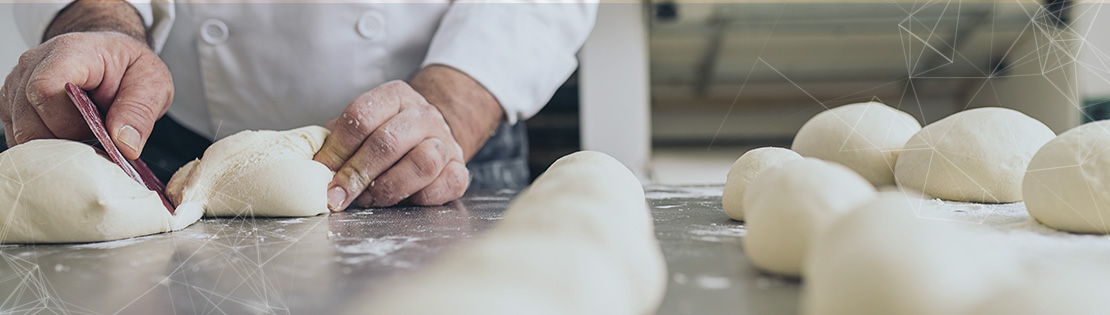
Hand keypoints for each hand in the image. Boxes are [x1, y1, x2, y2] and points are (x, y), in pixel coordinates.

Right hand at [1, 31, 171, 158]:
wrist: (112, 57)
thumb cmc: (129, 67)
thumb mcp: (152, 83)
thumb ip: (140, 112)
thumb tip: (124, 144)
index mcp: (69, 52)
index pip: (45, 90)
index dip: (69, 122)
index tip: (97, 130)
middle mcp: (33, 65)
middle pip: (29, 120)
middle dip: (65, 142)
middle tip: (96, 140)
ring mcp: (17, 85)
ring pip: (20, 133)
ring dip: (55, 147)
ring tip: (85, 136)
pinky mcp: (12, 105)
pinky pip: (18, 137)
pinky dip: (45, 148)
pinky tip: (69, 140)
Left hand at [315, 81, 470, 208]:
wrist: (432, 135)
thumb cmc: (387, 134)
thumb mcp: (362, 126)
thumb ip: (338, 141)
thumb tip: (310, 167)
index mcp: (395, 96)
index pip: (360, 117)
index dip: (337, 148)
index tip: (321, 170)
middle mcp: (424, 115)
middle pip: (388, 142)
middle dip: (357, 173)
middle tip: (338, 195)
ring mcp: (445, 141)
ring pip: (423, 163)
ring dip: (389, 187)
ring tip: (371, 198)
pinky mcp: (460, 169)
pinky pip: (444, 185)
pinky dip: (420, 197)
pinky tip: (403, 199)